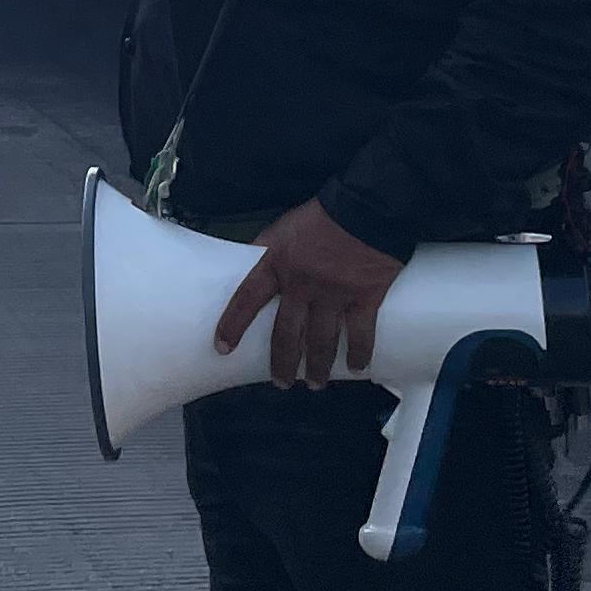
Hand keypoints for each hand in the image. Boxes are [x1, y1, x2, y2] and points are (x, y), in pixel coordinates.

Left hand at [217, 197, 407, 386]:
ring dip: (318, 367)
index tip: (222, 347)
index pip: (247, 298)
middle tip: (281, 382)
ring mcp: (335, 294)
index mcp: (277, 263)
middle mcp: (302, 284)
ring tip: (315, 384)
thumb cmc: (323, 216)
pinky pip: (361, 334)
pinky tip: (356, 368)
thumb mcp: (284, 228)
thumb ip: (268, 250)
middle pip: (287, 333)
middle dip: (283, 362)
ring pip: (322, 341)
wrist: (367, 206)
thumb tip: (250, 263)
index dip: (233, 325)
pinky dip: (359, 354)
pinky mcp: (366, 297)